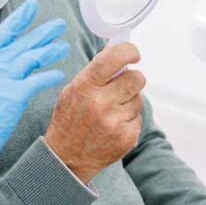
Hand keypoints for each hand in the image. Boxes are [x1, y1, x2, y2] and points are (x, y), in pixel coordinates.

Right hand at [0, 0, 69, 183]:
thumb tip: (12, 58)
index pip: (3, 35)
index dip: (18, 19)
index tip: (32, 6)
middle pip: (21, 44)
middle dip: (42, 33)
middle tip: (59, 24)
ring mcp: (1, 81)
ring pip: (29, 59)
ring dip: (49, 51)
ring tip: (65, 46)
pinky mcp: (11, 98)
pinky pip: (35, 82)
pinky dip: (48, 77)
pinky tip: (59, 74)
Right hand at [43, 42, 144, 182]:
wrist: (67, 158)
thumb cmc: (69, 119)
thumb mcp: (73, 90)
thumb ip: (95, 70)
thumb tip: (115, 47)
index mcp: (85, 87)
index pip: (114, 59)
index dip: (129, 51)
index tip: (133, 53)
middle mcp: (100, 103)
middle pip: (136, 78)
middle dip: (132, 78)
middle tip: (121, 85)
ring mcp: (115, 122)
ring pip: (138, 98)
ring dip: (129, 100)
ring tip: (111, 111)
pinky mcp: (127, 137)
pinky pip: (138, 117)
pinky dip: (129, 119)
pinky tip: (113, 125)